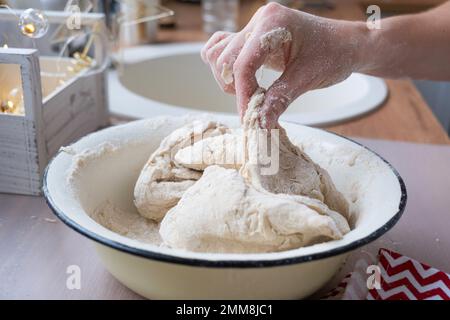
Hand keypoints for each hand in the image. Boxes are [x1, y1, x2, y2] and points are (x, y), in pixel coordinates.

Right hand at [201, 3, 363, 127]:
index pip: (243, 63)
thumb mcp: (307, 79)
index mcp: (273, 23)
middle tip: (255, 105)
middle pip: (226, 59)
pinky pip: (224, 46)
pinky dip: (228, 66)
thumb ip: (279, 100)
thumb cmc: (334, 55)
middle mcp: (259, 20)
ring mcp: (254, 26)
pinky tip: (243, 80)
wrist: (347, 44)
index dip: (242, 94)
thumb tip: (260, 124)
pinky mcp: (253, 35)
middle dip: (236, 87)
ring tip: (251, 92)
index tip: (248, 117)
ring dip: (229, 78)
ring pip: (219, 53)